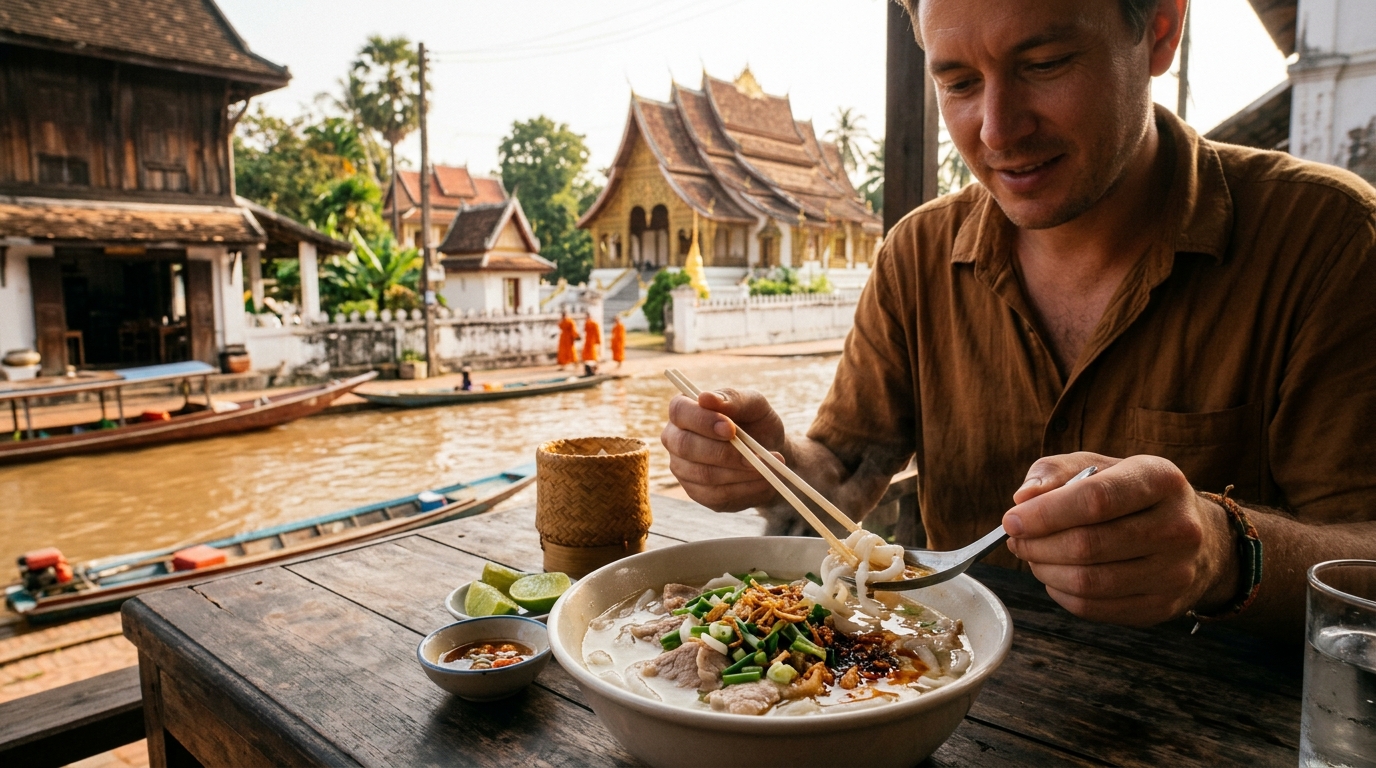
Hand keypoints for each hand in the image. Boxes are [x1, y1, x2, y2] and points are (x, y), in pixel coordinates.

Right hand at [661, 388, 785, 510]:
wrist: (770, 454)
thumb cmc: (757, 423)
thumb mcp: (754, 405)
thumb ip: (732, 399)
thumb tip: (705, 397)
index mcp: (685, 410)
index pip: (679, 411)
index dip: (702, 421)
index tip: (731, 429)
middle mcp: (675, 439)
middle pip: (685, 446)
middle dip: (724, 452)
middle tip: (755, 454)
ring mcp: (682, 468)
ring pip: (704, 474)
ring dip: (740, 471)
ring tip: (769, 465)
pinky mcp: (697, 492)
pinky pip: (716, 494)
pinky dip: (745, 488)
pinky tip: (764, 479)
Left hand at [1001, 452, 1239, 625]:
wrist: (1197, 537)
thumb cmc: (1133, 496)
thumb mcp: (1101, 466)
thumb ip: (1056, 472)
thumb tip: (1023, 498)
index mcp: (1161, 480)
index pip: (1096, 500)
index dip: (1045, 514)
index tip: (1012, 520)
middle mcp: (1178, 527)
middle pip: (1088, 545)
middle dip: (1038, 545)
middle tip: (1017, 540)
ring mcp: (1175, 572)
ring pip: (1089, 582)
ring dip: (1045, 571)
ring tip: (1034, 556)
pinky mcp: (1162, 606)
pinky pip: (1094, 608)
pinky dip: (1061, 593)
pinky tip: (1056, 576)